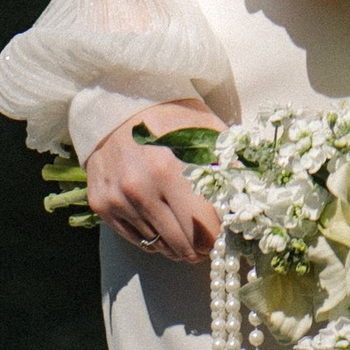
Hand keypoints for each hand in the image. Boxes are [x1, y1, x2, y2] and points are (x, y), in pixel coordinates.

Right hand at [86, 100, 223, 261]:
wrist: (117, 103)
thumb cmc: (170, 117)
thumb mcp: (205, 131)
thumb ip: (227, 166)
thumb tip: (247, 203)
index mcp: (172, 169)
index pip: (204, 230)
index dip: (218, 236)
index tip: (223, 232)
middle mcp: (141, 189)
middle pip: (183, 246)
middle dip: (200, 247)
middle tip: (208, 239)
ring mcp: (119, 199)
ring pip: (161, 247)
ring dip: (178, 244)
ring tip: (186, 229)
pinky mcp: (102, 205)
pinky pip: (137, 240)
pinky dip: (154, 238)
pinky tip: (163, 221)